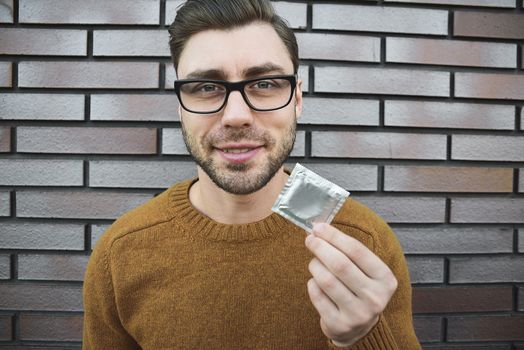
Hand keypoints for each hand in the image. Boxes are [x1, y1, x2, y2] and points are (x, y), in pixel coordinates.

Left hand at [305, 223, 397, 346]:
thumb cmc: (358, 289)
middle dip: (320, 247)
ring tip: (314, 262)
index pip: (357, 250)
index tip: (319, 227)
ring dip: (314, 265)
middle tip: (310, 239)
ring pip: (326, 279)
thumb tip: (320, 229)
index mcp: (385, 279)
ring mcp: (358, 314)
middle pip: (340, 264)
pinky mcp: (339, 325)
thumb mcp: (365, 271)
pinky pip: (317, 295)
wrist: (358, 328)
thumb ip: (348, 251)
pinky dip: (312, 283)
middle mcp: (375, 298)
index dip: (334, 236)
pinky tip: (316, 282)